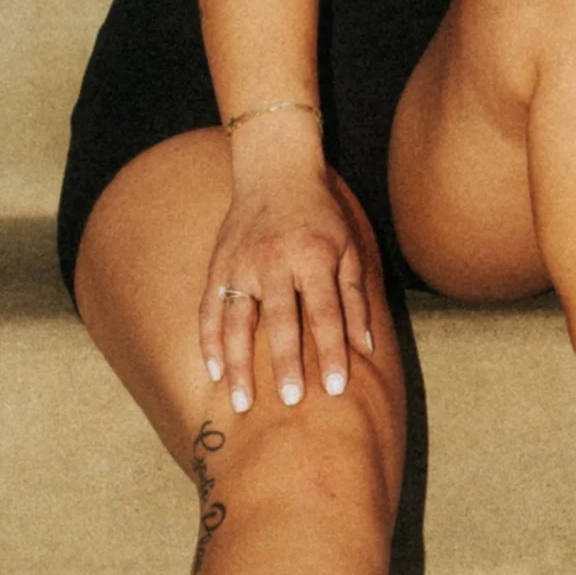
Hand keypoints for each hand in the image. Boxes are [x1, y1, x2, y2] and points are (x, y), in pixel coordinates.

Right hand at [199, 153, 381, 411]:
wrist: (275, 171)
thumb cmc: (320, 215)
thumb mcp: (349, 248)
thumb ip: (356, 298)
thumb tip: (367, 346)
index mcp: (314, 257)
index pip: (325, 313)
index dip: (332, 351)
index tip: (336, 388)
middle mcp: (275, 261)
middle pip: (280, 320)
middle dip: (285, 363)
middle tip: (290, 401)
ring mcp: (241, 264)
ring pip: (237, 321)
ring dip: (238, 364)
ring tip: (241, 403)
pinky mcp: (218, 266)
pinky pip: (209, 310)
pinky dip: (209, 342)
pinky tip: (213, 373)